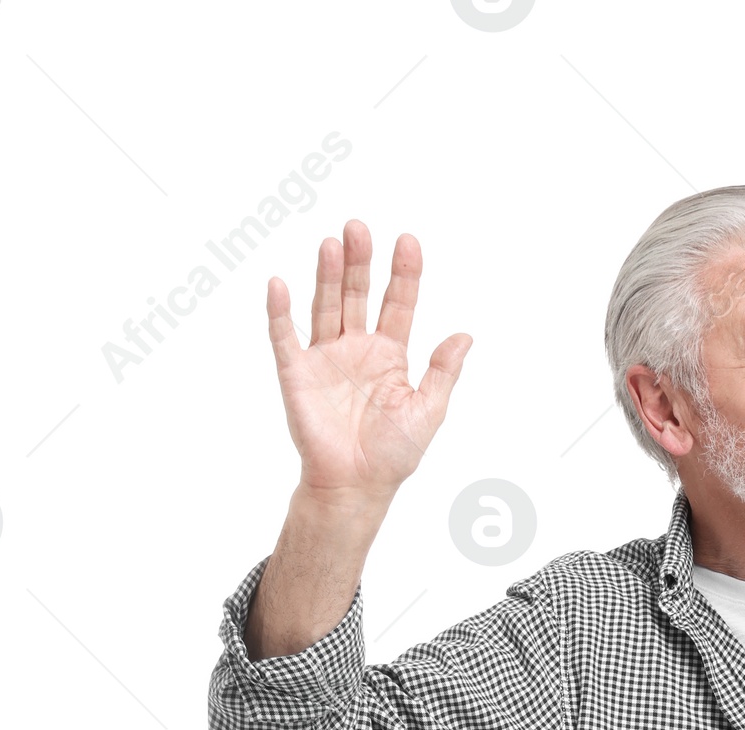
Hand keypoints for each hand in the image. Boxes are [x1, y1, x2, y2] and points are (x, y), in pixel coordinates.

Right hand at [266, 218, 471, 503]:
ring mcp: (325, 357)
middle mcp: (356, 347)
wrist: (356, 487)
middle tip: (359, 228)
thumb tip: (465, 335)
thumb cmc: (393, 455)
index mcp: (389, 354)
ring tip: (332, 244)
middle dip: (360, 262)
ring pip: (326, 305)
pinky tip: (280, 285)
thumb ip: (443, 372)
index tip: (408, 242)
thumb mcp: (428, 410)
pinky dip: (280, 312)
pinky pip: (285, 337)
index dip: (404, 273)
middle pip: (358, 294)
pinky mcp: (296, 373)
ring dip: (328, 276)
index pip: (398, 302)